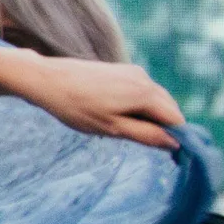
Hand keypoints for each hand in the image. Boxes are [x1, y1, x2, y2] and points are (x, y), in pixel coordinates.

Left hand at [8, 51, 184, 149]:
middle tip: (139, 142)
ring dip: (148, 116)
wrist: (47, 79)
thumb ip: (146, 135)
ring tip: (121, 128)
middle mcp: (145, 78)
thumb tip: (175, 143)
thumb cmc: (76, 107)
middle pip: (168, 108)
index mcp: (146, 93)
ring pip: (154, 99)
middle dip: (162, 126)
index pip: (176, 119)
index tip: (166, 154)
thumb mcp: (112, 128)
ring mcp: (133, 71)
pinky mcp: (121, 69)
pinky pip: (140, 91)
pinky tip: (114, 113)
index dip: (175, 138)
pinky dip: (137, 105)